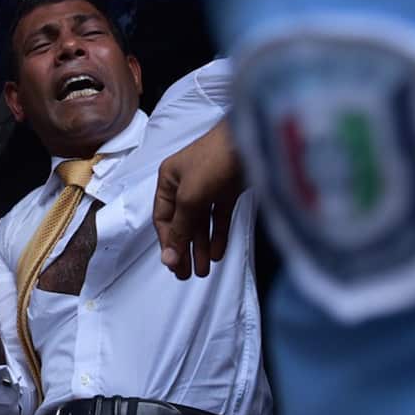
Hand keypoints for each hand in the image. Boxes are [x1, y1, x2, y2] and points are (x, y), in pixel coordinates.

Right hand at [153, 119, 245, 279]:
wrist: (251, 139)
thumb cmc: (213, 162)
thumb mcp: (190, 197)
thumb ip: (180, 229)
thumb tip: (167, 259)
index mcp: (169, 180)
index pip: (162, 218)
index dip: (167, 242)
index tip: (173, 265)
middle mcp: (186, 183)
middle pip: (182, 223)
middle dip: (184, 249)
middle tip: (187, 275)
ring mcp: (208, 187)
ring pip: (201, 223)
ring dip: (200, 247)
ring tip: (203, 271)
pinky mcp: (227, 190)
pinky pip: (218, 217)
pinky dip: (218, 236)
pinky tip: (217, 254)